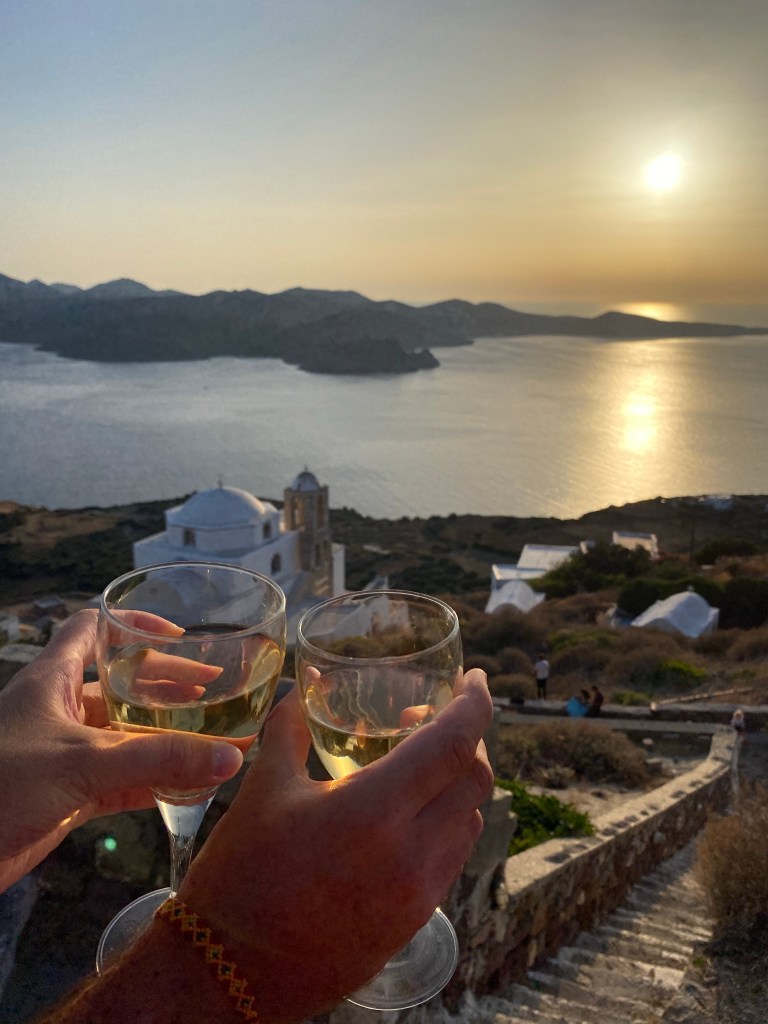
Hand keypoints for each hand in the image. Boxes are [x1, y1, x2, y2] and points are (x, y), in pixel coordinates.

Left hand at [0, 610, 243, 892]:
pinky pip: (124, 779)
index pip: (93, 628)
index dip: (134, 624)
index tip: (179, 634)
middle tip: (215, 691)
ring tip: (215, 735)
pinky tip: (192, 783)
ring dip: (168, 736)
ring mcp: (65, 753)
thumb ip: (158, 759)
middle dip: (168, 686)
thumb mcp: (84, 763)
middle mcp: (60, 710)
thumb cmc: (2, 786)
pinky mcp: (69, 794)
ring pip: (127, 735)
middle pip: (123, 684)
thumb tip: (231, 755)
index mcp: (53, 679)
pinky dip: (158, 779)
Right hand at [177, 668, 493, 1021]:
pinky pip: (453, 857)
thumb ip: (288, 729)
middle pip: (476, 780)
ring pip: (472, 820)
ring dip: (459, 783)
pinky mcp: (414, 921)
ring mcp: (418, 893)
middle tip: (435, 718)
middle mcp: (410, 853)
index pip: (454, 744)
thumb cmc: (240, 875)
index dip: (474, 703)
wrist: (229, 973)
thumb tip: (300, 689)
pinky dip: (448, 822)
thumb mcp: (262, 789)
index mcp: (372, 811)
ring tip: (422, 765)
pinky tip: (412, 814)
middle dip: (470, 739)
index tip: (473, 679)